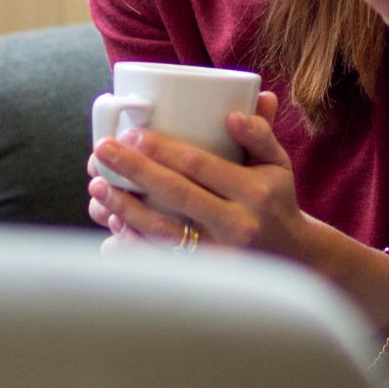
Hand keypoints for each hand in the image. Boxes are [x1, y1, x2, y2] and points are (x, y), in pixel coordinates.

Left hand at [85, 90, 388, 324]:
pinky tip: (109, 230)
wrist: (291, 256)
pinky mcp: (206, 276)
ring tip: (97, 186)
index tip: (132, 134)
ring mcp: (220, 254)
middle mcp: (238, 224)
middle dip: (134, 170)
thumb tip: (235, 111)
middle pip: (176, 194)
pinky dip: (132, 247)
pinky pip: (161, 261)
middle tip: (103, 150)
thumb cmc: (276, 200)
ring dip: (124, 208)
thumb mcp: (278, 163)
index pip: (200, 166)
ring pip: (162, 230)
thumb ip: (260, 133)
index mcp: (254, 191)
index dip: (162, 150)